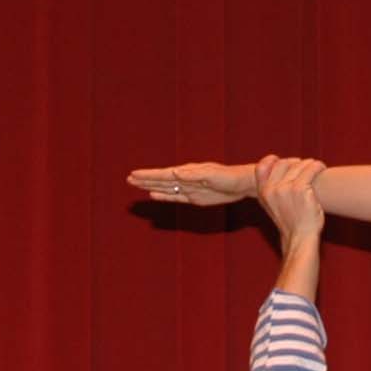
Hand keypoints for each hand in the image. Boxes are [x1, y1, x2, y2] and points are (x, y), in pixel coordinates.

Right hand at [126, 161, 256, 204]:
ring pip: (165, 188)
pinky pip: (176, 197)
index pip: (164, 174)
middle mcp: (185, 179)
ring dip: (151, 187)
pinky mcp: (196, 198)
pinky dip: (164, 196)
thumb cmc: (228, 177)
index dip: (149, 175)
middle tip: (128, 179)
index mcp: (188, 172)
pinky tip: (154, 196)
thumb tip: (175, 172)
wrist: (242, 183)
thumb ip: (193, 175)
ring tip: (136, 185)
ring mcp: (189, 188)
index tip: (134, 175)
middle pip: (161, 180)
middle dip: (145, 180)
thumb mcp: (211, 176)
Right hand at [255, 154, 325, 243]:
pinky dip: (318, 167)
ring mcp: (286, 188)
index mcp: (263, 193)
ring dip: (310, 163)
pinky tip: (321, 168)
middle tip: (306, 165)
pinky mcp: (301, 189)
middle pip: (283, 163)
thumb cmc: (292, 223)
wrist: (300, 238)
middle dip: (296, 163)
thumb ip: (272, 190)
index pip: (261, 167)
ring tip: (316, 166)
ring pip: (299, 165)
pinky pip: (311, 170)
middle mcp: (272, 189)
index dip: (272, 161)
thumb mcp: (273, 206)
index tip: (285, 162)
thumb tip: (280, 169)